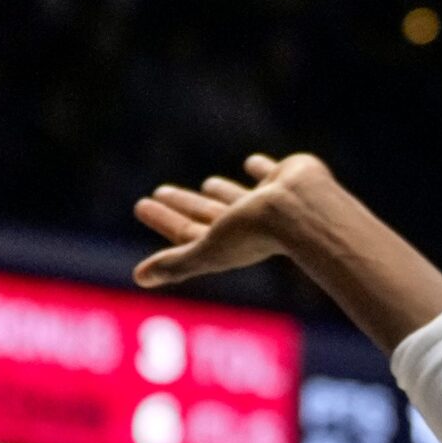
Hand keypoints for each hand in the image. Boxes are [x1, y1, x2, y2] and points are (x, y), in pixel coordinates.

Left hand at [133, 154, 336, 288]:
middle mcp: (250, 224)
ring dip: (222, 191)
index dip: (164, 220)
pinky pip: (270, 173)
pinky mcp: (287, 180)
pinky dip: (260, 169)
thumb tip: (137, 278)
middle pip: (208, 213)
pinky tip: (253, 164)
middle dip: (185, 204)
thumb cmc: (256, 234)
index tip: (141, 204)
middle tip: (160, 191)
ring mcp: (270, 202)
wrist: (304, 210)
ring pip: (238, 196)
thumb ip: (177, 263)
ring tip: (208, 182)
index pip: (188, 232)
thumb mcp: (209, 250)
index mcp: (230, 242)